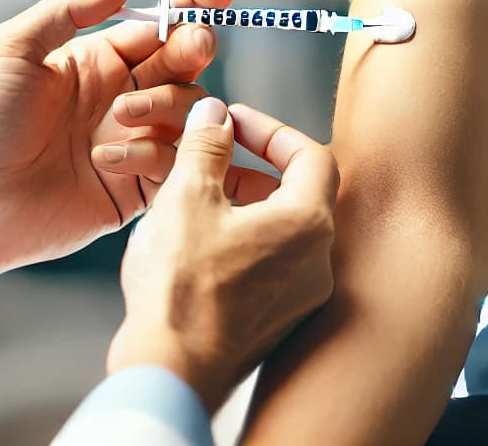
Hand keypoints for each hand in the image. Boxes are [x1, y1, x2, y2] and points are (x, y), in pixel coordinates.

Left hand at [0, 0, 237, 287]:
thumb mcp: (11, 49)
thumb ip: (67, 9)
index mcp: (95, 62)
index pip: (156, 26)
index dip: (192, 3)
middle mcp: (120, 98)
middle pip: (183, 64)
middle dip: (193, 48)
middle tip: (190, 47)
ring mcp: (130, 142)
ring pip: (186, 112)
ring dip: (165, 106)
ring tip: (120, 117)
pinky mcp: (134, 188)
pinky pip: (173, 164)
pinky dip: (153, 156)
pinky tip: (109, 159)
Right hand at [106, 99, 338, 412]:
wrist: (169, 373)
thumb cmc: (181, 289)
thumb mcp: (187, 197)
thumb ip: (206, 146)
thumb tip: (213, 115)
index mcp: (308, 224)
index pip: (310, 155)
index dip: (270, 130)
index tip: (232, 123)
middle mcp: (318, 263)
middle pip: (295, 194)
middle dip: (247, 171)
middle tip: (206, 162)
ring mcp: (301, 299)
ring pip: (278, 233)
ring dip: (239, 209)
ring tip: (189, 203)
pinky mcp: (277, 324)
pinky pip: (268, 268)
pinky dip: (238, 245)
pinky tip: (193, 247)